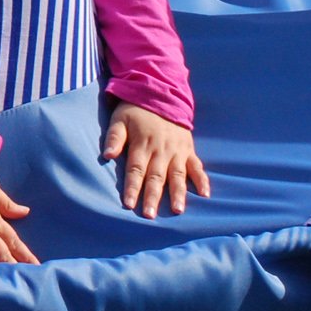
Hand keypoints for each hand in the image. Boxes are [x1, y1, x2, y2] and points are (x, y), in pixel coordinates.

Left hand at [101, 103, 208, 218]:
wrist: (161, 94)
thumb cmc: (136, 110)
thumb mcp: (119, 119)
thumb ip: (114, 138)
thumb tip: (106, 155)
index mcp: (142, 144)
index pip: (136, 170)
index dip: (132, 187)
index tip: (129, 204)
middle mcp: (161, 150)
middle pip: (156, 177)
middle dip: (152, 197)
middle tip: (150, 216)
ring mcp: (177, 151)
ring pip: (178, 176)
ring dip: (178, 194)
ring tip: (177, 210)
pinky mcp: (189, 149)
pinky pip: (197, 167)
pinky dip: (202, 180)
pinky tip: (204, 195)